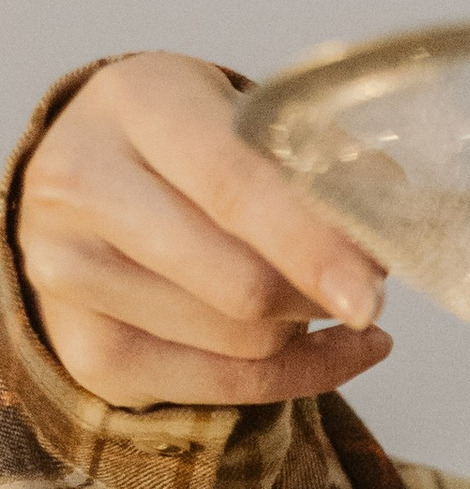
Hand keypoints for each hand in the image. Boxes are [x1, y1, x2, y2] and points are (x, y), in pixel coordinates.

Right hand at [16, 54, 391, 409]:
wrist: (86, 183)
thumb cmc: (185, 146)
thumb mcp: (245, 117)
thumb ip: (317, 159)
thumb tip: (383, 214)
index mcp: (135, 102)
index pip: (235, 186)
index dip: (313, 244)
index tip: (374, 284)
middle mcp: (80, 185)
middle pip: (239, 284)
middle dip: (321, 296)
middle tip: (366, 285)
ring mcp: (67, 272)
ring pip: (238, 341)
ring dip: (302, 327)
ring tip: (315, 293)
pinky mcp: (85, 348)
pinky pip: (222, 386)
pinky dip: (295, 375)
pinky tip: (328, 348)